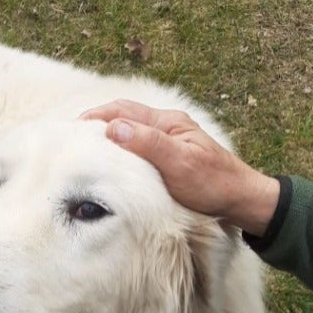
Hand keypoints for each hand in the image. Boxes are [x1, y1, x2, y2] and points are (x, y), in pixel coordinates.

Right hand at [82, 99, 279, 236]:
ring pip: (129, 132)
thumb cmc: (214, 184)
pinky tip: (111, 164)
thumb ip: (148, 144)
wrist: (242, 202)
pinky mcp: (170, 158)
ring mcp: (168, 142)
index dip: (95, 117)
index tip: (71, 130)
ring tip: (84, 150)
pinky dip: (119, 151)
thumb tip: (113, 127)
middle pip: (124, 117)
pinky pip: (137, 149)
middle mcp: (167, 127)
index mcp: (168, 122)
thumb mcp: (180, 164)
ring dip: (107, 137)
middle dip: (96, 123)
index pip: (123, 111)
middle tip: (70, 138)